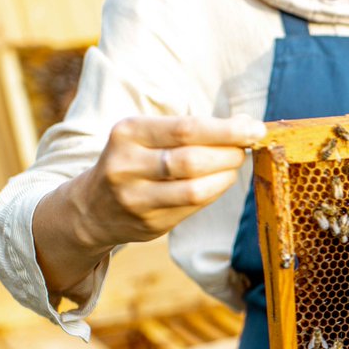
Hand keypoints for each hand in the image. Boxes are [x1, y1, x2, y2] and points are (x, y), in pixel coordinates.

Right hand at [34, 114, 264, 294]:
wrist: (92, 208)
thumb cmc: (135, 160)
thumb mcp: (148, 136)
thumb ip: (193, 130)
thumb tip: (247, 124)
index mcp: (128, 133)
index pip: (186, 129)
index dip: (227, 130)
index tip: (256, 129)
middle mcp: (127, 166)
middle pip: (193, 160)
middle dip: (230, 153)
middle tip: (247, 148)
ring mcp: (136, 199)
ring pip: (196, 189)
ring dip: (226, 175)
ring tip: (235, 164)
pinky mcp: (149, 224)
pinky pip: (194, 207)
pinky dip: (215, 192)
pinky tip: (220, 181)